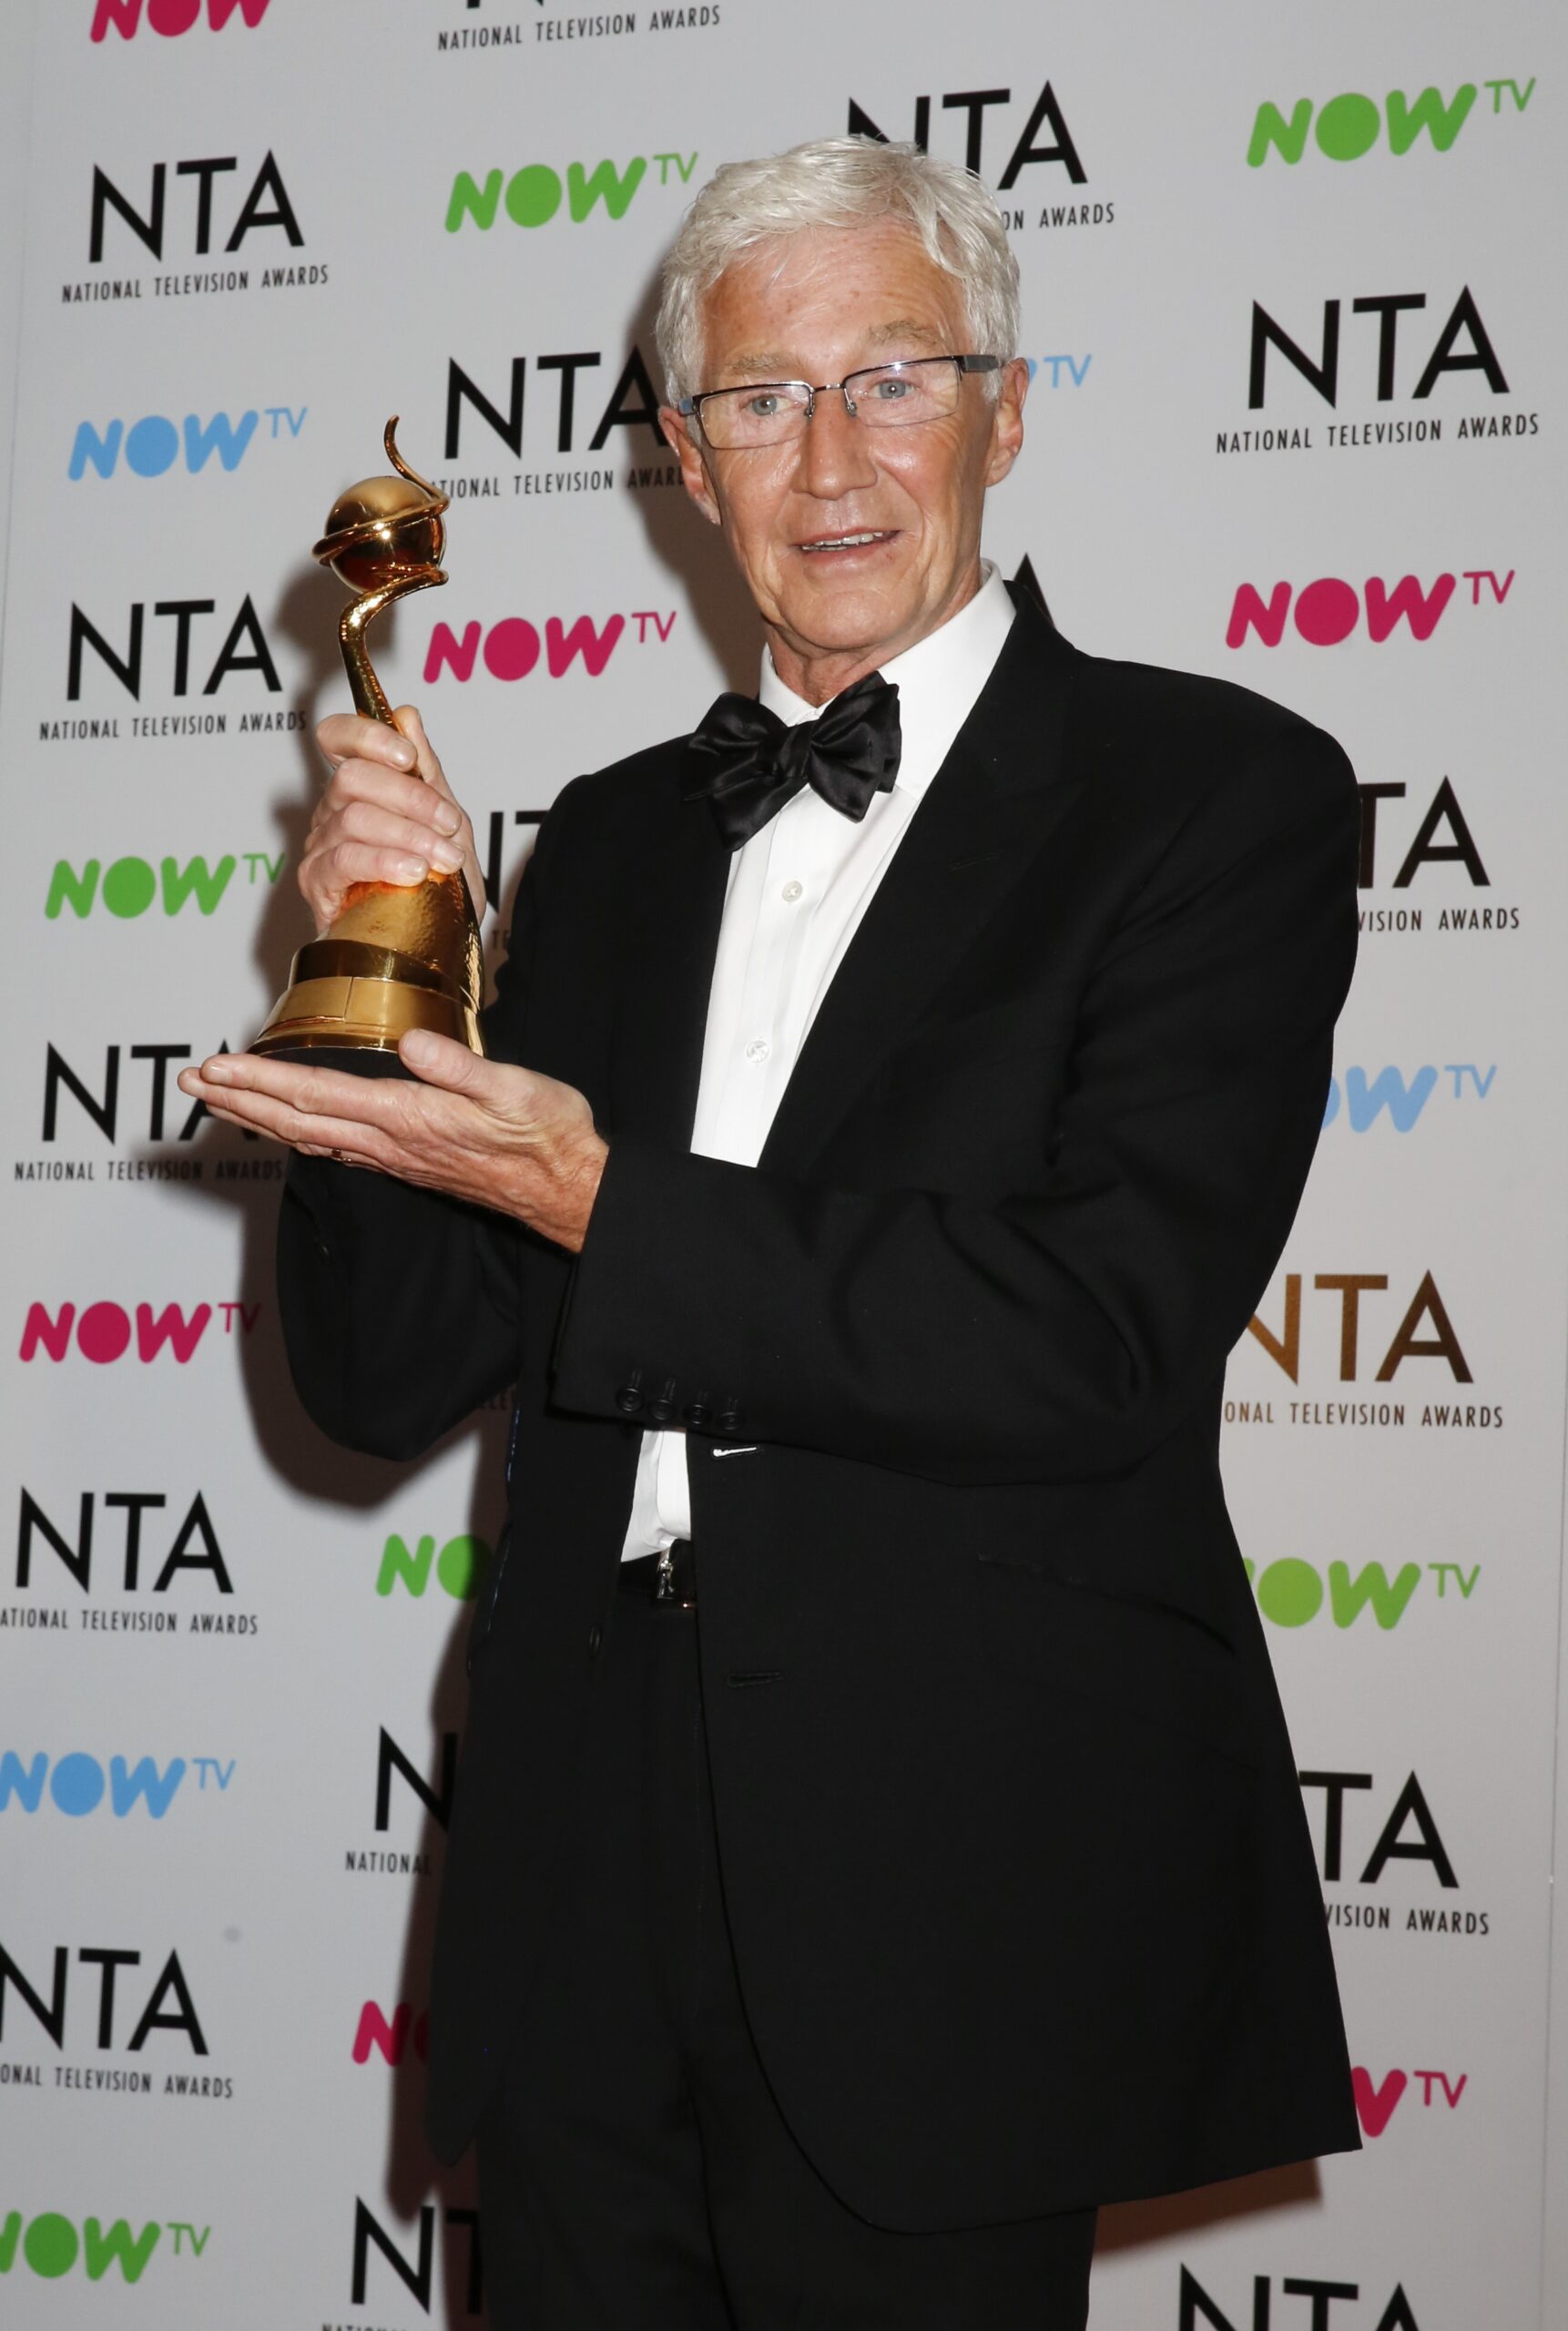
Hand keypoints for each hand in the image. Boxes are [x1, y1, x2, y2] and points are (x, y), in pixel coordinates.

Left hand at [176, 1033, 606, 1253]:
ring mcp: (395, 1157)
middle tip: (190, 1082)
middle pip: (297, 1119)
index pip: (316, 1094)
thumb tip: (409, 1042)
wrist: (568, 1188)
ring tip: (220, 1100)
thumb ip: (460, 1066)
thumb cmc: (547, 1133)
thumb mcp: (515, 1088)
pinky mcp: (407, 1162)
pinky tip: (288, 1126)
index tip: (215, 1066)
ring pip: (310, 1136)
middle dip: (239, 1099)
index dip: (260, 1079)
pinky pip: (335, 1147)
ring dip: (259, 1116)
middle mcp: (391, 1141)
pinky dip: (298, 1132)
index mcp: (409, 1115)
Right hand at [302, 704, 483, 933]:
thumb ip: (427, 772)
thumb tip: (407, 715)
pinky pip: (343, 859)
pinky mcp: (316, 884)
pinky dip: (384, 860)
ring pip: (353, 817)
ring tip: (445, 859)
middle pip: (352, 777)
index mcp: (359, 788)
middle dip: (410, 797)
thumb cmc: (439, 886)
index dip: (367, 735)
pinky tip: (414, 872)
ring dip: (410, 834)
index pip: (337, 737)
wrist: (439, 948)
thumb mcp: (446, 823)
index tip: (409, 757)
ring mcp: (320, 847)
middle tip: (449, 824)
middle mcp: (331, 811)